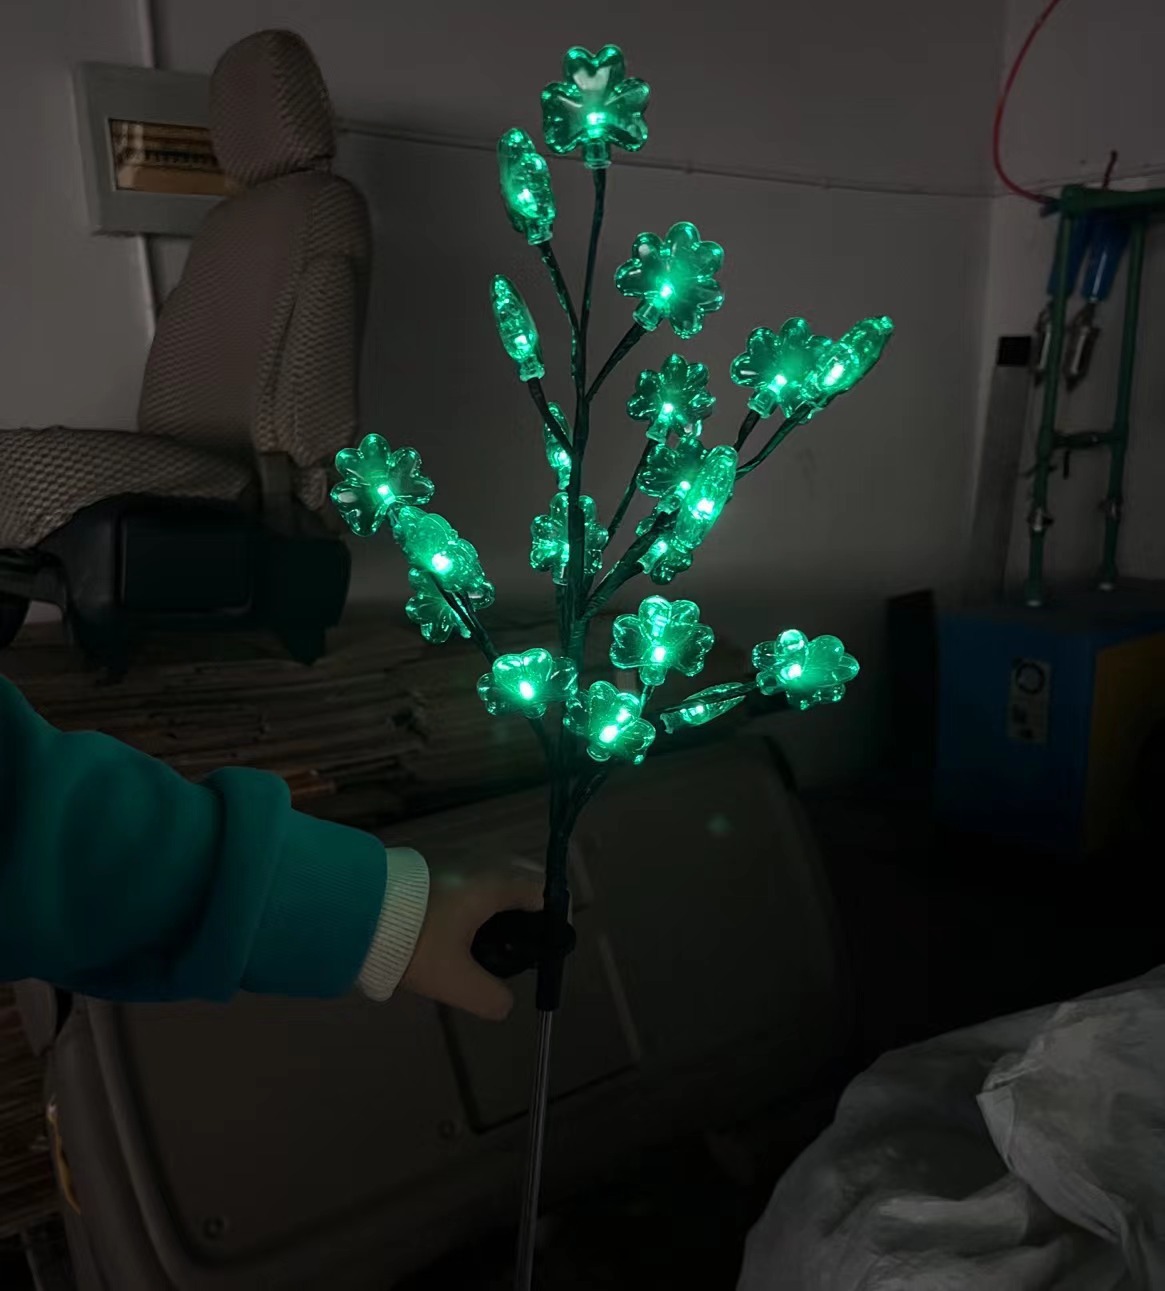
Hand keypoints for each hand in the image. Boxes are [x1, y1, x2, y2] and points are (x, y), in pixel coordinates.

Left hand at [401, 859, 542, 1020]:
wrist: (357, 911)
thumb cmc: (416, 941)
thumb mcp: (454, 981)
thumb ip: (489, 997)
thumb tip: (505, 1005)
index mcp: (493, 885)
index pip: (541, 891)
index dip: (548, 918)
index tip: (541, 945)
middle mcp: (480, 863)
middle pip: (520, 877)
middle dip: (526, 907)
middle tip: (516, 944)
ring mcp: (454, 858)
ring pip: (492, 876)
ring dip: (498, 901)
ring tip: (486, 939)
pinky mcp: (432, 862)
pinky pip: (469, 876)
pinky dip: (475, 896)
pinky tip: (457, 925)